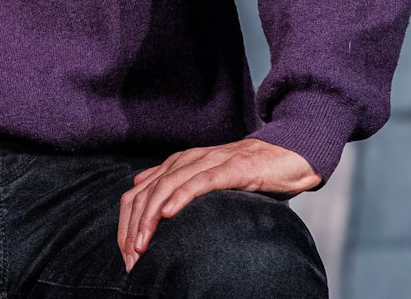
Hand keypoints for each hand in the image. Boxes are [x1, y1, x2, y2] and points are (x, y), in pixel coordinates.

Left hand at [118, 139, 318, 270]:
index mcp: (176, 165)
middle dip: (134, 226)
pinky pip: (199, 182)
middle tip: (131, 255)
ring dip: (150, 218)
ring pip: (166, 187)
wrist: (284, 156)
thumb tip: (147, 195)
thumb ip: (177, 185)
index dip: (127, 223)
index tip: (126, 252)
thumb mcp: (205, 179)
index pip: (137, 193)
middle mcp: (185, 160)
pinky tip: (168, 213)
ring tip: (143, 244)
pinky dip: (180, 197)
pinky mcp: (230, 168)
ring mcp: (206, 162)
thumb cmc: (245, 173)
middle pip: (145, 192)